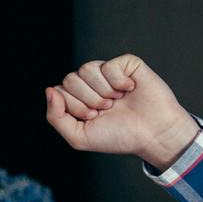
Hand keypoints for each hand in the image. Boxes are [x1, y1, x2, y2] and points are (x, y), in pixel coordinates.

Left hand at [44, 54, 199, 171]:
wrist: (153, 134)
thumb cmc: (118, 137)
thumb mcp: (78, 136)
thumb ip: (56, 116)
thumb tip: (49, 90)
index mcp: (77, 98)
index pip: (58, 91)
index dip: (74, 106)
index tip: (93, 117)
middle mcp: (90, 83)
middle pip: (70, 79)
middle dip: (88, 100)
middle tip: (106, 109)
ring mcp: (108, 73)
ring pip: (86, 69)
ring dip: (102, 91)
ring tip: (117, 100)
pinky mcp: (126, 64)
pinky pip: (109, 66)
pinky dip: (119, 82)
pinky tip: (130, 89)